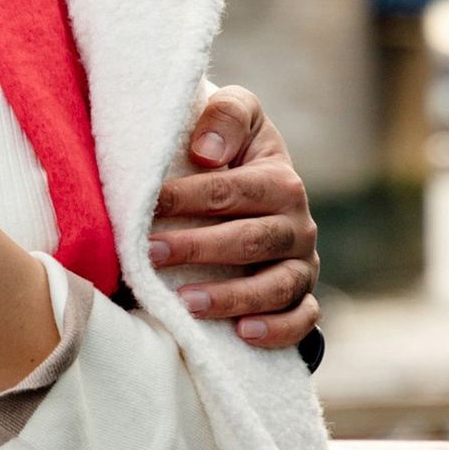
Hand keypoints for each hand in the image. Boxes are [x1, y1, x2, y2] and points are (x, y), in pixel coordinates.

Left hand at [147, 88, 320, 349]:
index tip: (146, 205)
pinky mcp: (302, 297)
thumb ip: (226, 116)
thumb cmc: (232, 151)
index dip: (187, 197)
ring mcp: (302, 264)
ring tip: (186, 302)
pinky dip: (278, 329)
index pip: (232, 190)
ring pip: (277, 286)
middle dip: (197, 248)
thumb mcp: (236, 117)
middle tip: (148, 254)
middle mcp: (298, 224)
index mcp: (280, 180)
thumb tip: (207, 152)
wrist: (255, 192)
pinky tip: (242, 333)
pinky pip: (302, 319)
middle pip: (251, 240)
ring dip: (232, 297)